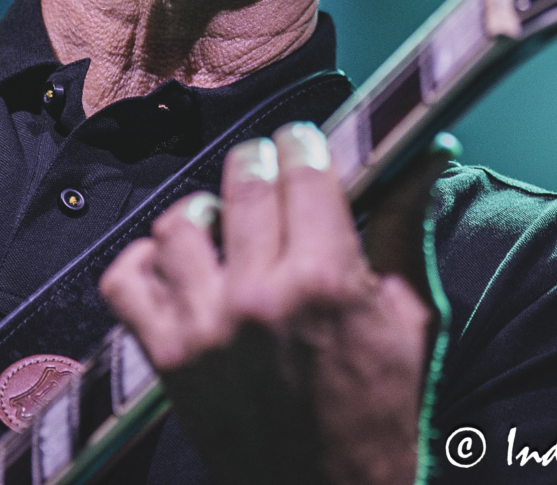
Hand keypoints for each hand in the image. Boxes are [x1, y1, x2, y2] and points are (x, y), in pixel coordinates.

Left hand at [99, 122, 432, 484]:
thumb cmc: (378, 412)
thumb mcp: (412, 318)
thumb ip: (405, 227)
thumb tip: (429, 154)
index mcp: (328, 280)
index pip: (303, 169)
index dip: (304, 144)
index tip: (304, 143)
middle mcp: (260, 295)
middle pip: (242, 181)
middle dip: (259, 164)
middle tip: (269, 173)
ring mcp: (205, 326)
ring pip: (180, 223)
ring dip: (203, 212)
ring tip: (223, 225)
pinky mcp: (166, 356)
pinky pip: (126, 279)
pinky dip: (143, 262)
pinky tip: (175, 265)